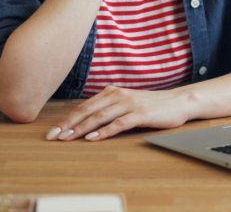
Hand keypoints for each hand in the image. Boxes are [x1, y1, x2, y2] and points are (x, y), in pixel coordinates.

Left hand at [45, 86, 192, 141]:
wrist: (178, 102)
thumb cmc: (151, 105)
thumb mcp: (126, 102)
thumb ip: (108, 107)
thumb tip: (85, 120)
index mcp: (112, 92)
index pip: (84, 106)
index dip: (66, 119)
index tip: (53, 131)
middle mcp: (118, 95)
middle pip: (87, 110)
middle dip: (68, 124)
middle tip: (53, 136)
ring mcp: (129, 103)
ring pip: (100, 116)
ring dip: (82, 128)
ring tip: (68, 138)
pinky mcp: (141, 113)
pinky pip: (119, 123)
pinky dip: (104, 131)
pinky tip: (93, 138)